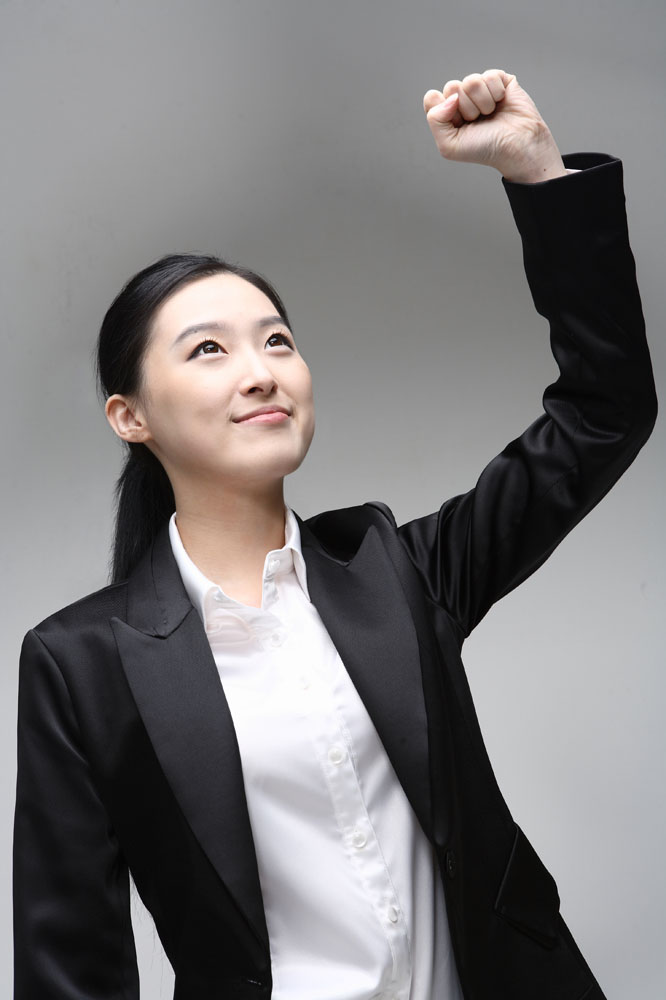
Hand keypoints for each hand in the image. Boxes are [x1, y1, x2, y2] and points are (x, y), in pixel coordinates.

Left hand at [423, 69, 565, 182]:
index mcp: (448, 114)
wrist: (517, 146)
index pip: (432, 98)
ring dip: (482, 103)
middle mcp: (462, 100)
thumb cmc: (485, 149)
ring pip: (471, 81)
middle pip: (451, 86)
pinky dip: (496, 93)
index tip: (458, 124)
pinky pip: (489, 76)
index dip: (443, 110)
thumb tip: (450, 95)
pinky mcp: (499, 80)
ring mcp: (481, 89)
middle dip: (465, 108)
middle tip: (477, 121)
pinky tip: (501, 103)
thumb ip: (435, 119)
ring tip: (490, 114)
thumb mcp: (449, 145)